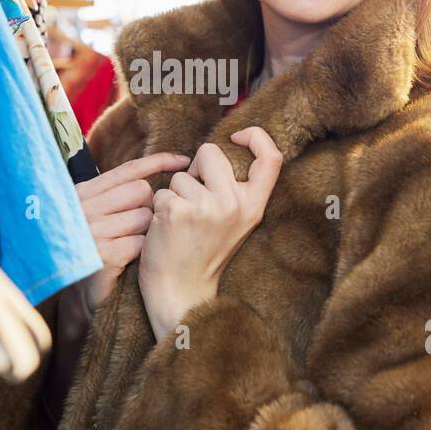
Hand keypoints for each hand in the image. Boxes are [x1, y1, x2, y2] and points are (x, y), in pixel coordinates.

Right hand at [76, 152, 192, 311]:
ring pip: (145, 216)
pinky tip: (137, 262)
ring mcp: (91, 229)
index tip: (184, 161)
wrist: (84, 298)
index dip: (159, 162)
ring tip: (139, 248)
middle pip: (140, 191)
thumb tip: (167, 169)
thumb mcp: (103, 216)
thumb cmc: (100, 253)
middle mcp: (83, 207)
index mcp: (83, 193)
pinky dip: (146, 253)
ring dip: (151, 233)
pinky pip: (142, 242)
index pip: (128, 169)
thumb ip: (121, 193)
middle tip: (148, 230)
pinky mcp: (102, 254)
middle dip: (154, 209)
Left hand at [138, 127, 282, 341]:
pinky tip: (166, 230)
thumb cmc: (204, 253)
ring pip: (180, 175)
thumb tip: (215, 152)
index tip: (236, 137)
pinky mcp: (177, 211)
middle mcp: (235, 204)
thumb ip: (235, 189)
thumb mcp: (235, 222)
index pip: (272, 157)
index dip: (256, 137)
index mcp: (254, 205)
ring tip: (181, 224)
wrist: (181, 292)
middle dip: (195, 169)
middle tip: (194, 202)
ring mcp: (206, 207)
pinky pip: (162, 191)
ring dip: (174, 194)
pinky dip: (159, 208)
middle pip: (210, 152)